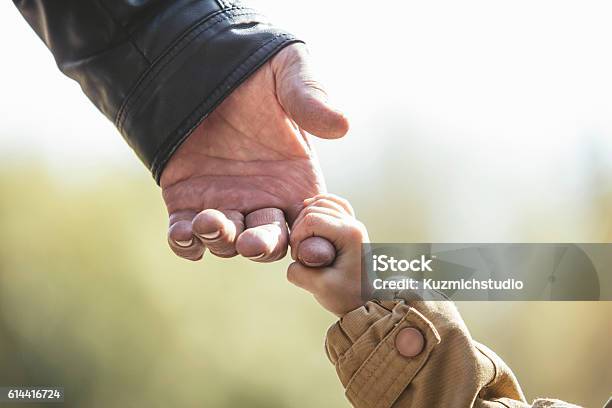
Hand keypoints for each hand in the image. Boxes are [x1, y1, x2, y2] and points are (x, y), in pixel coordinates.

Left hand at [161, 44, 348, 262]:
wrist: (199, 62)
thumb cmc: (254, 67)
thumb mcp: (287, 72)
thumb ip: (310, 98)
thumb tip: (342, 125)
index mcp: (296, 182)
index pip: (311, 224)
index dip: (314, 239)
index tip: (309, 244)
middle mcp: (263, 199)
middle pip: (270, 242)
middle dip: (262, 247)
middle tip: (251, 242)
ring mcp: (226, 203)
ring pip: (228, 242)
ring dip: (221, 240)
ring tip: (209, 221)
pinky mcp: (187, 201)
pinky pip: (187, 234)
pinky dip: (185, 242)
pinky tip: (184, 234)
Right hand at [287, 194, 368, 316]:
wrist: (370, 303)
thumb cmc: (349, 297)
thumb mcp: (320, 288)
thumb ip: (299, 272)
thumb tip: (293, 259)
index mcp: (350, 234)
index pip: (311, 220)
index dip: (296, 237)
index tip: (297, 258)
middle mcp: (354, 224)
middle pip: (314, 208)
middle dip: (299, 228)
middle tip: (299, 253)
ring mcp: (354, 224)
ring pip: (323, 202)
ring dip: (305, 217)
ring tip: (302, 240)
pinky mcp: (350, 227)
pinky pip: (333, 205)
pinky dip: (319, 205)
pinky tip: (308, 211)